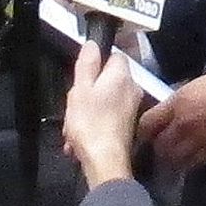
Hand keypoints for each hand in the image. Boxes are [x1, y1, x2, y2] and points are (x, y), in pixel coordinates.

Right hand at [61, 40, 144, 187]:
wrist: (104, 160)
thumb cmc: (91, 123)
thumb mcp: (80, 89)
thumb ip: (87, 64)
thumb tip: (92, 44)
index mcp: (122, 75)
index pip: (113, 55)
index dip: (95, 64)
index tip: (81, 78)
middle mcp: (132, 88)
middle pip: (105, 81)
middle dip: (86, 93)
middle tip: (74, 107)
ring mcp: (131, 107)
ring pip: (103, 101)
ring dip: (85, 113)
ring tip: (73, 128)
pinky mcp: (127, 124)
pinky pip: (106, 117)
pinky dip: (92, 125)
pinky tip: (78, 139)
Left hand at [136, 67, 205, 173]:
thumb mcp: (199, 84)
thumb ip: (182, 99)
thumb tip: (173, 108)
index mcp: (178, 103)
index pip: (148, 123)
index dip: (143, 132)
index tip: (143, 135)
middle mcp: (183, 125)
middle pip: (160, 145)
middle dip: (157, 149)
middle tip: (156, 151)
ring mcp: (198, 141)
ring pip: (175, 158)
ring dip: (172, 160)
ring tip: (171, 162)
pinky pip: (194, 163)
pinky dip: (189, 164)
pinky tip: (189, 164)